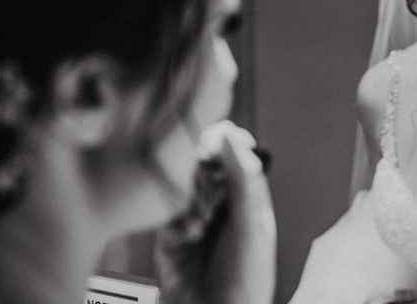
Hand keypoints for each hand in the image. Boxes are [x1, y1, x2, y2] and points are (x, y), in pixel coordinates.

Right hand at [156, 120, 275, 303]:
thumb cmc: (246, 279)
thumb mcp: (250, 224)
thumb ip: (242, 179)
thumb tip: (232, 137)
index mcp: (248, 199)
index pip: (234, 156)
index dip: (223, 144)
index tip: (213, 138)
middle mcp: (221, 206)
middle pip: (203, 167)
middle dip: (203, 176)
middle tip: (209, 193)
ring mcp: (194, 219)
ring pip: (182, 187)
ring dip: (190, 199)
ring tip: (202, 221)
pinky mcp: (170, 235)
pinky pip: (165, 212)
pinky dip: (176, 219)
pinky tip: (189, 235)